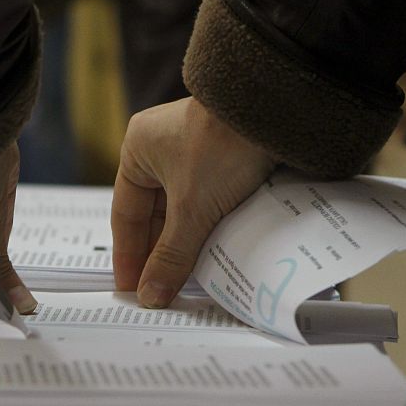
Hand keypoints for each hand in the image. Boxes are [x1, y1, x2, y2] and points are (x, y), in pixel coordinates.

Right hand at [111, 97, 274, 306]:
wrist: (280, 110)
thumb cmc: (223, 145)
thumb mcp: (191, 210)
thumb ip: (170, 257)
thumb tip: (150, 295)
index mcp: (137, 150)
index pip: (126, 215)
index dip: (128, 255)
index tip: (132, 287)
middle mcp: (161, 147)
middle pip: (154, 215)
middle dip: (158, 253)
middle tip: (159, 290)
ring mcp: (194, 150)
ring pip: (181, 210)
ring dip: (184, 243)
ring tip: (185, 279)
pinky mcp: (224, 156)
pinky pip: (206, 202)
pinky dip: (206, 228)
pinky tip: (211, 253)